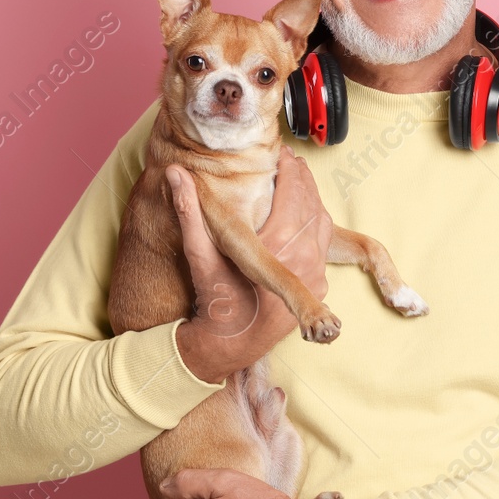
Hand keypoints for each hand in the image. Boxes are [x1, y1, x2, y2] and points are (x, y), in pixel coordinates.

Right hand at [172, 146, 332, 383]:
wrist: (229, 343)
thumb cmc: (214, 298)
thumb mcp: (198, 254)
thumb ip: (188, 212)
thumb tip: (173, 173)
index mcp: (278, 246)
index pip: (294, 192)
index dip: (290, 169)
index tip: (281, 154)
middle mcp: (304, 259)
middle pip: (313, 204)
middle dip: (303, 179)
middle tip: (290, 162)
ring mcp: (316, 274)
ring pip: (323, 223)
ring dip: (312, 200)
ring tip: (296, 183)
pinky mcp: (320, 285)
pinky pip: (324, 246)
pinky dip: (316, 226)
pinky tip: (301, 216)